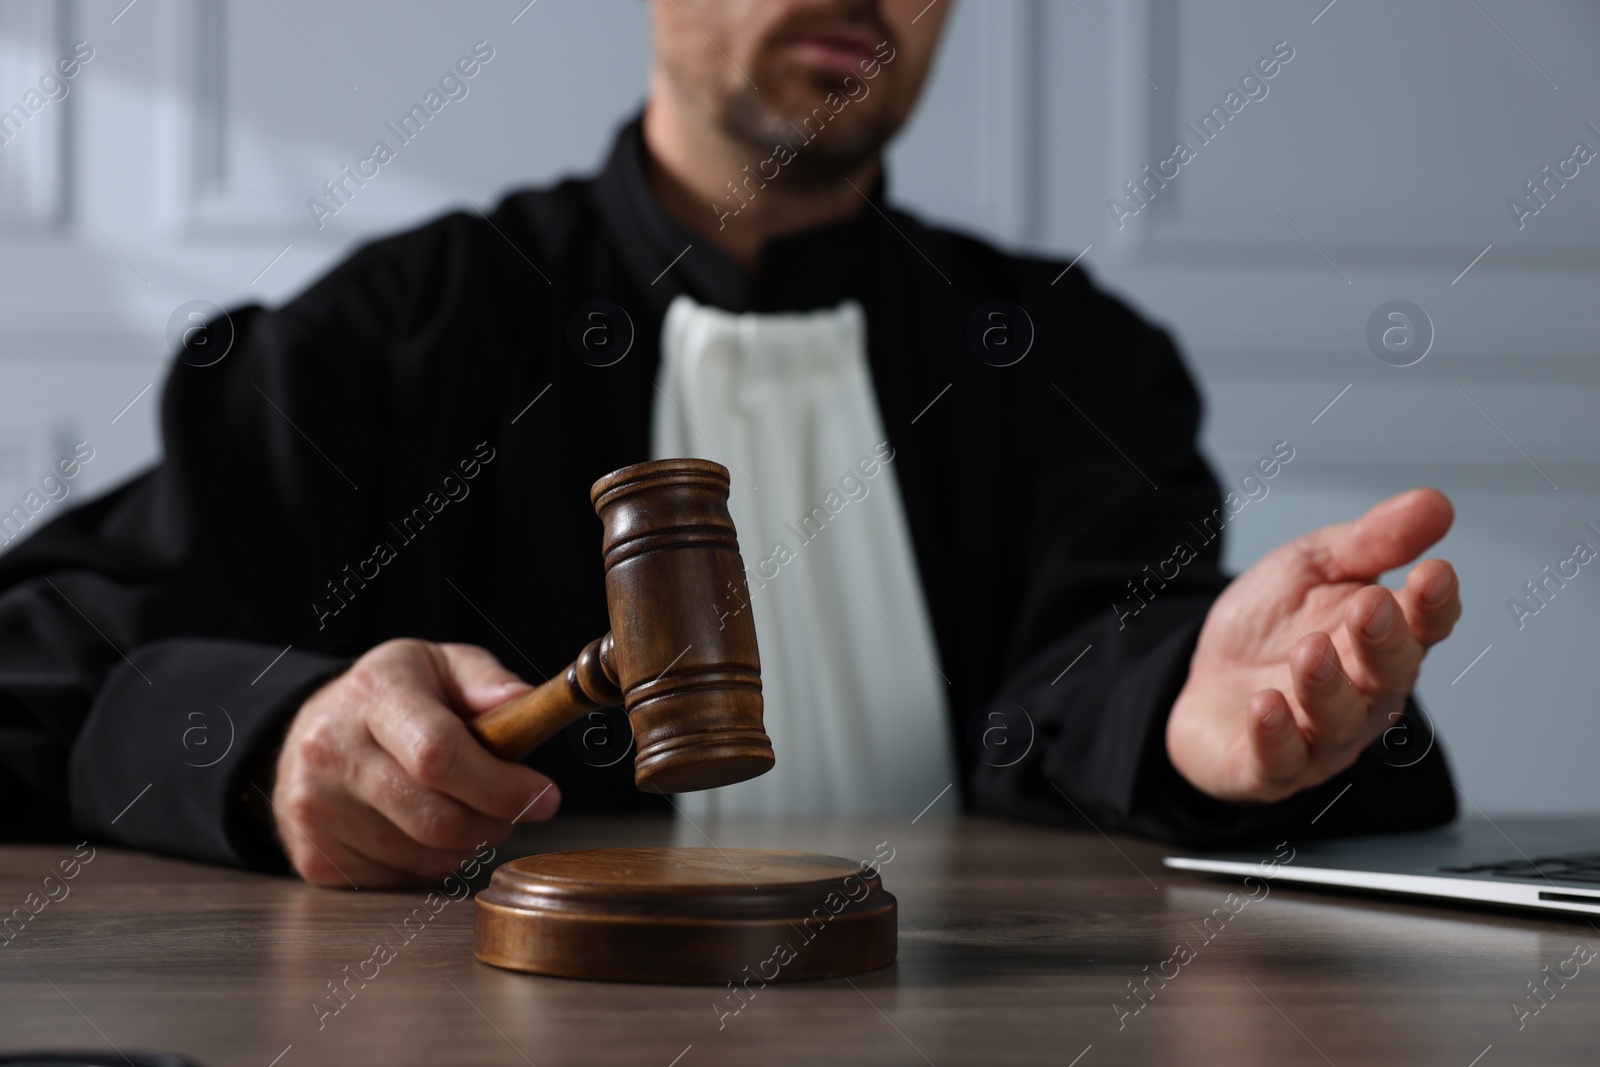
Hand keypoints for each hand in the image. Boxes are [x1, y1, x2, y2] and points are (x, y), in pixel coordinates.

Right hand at [270, 639, 560, 886]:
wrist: (310, 729)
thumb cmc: (392, 696)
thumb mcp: (441, 665)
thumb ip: (488, 680)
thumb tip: (524, 702)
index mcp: (372, 695)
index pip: (438, 754)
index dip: (500, 785)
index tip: (544, 795)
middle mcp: (332, 752)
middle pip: (435, 818)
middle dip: (494, 821)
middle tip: (515, 808)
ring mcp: (315, 809)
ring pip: (423, 856)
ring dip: (467, 844)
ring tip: (468, 809)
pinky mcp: (313, 856)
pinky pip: (399, 879)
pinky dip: (431, 863)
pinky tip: (425, 829)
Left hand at [1166, 488, 1461, 803]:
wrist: (1202, 677)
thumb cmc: (1270, 626)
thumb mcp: (1313, 567)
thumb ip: (1370, 542)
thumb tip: (1434, 503)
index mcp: (1381, 640)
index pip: (1424, 626)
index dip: (1433, 604)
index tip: (1434, 573)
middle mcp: (1364, 694)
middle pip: (1387, 673)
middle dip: (1383, 641)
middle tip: (1370, 608)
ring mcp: (1320, 736)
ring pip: (1338, 720)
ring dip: (1327, 687)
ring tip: (1309, 652)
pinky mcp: (1271, 766)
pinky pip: (1280, 759)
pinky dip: (1275, 735)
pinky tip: (1266, 706)